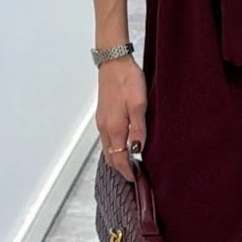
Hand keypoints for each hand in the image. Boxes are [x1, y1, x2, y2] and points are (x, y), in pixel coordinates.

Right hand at [97, 57, 145, 183]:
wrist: (114, 61)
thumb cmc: (128, 80)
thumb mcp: (139, 104)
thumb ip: (138, 128)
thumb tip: (138, 150)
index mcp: (114, 127)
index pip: (118, 158)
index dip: (127, 171)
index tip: (136, 179)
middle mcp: (104, 127)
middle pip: (110, 157)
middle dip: (121, 168)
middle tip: (135, 175)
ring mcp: (101, 121)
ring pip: (107, 148)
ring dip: (117, 158)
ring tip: (131, 163)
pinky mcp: (102, 115)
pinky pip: (106, 139)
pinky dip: (113, 148)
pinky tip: (123, 146)